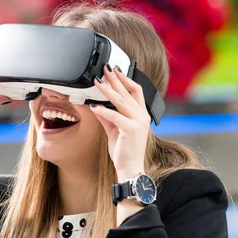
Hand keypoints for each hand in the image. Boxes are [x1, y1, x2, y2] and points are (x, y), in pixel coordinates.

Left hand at [90, 65, 150, 180]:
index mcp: (141, 114)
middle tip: (105, 69)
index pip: (136, 91)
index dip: (125, 79)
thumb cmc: (125, 150)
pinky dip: (104, 110)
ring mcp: (138, 122)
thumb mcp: (115, 130)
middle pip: (128, 92)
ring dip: (108, 90)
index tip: (115, 71)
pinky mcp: (131, 129)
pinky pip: (115, 116)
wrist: (131, 167)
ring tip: (98, 82)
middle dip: (115, 79)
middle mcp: (142, 116)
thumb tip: (96, 104)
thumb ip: (107, 117)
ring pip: (121, 101)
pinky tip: (94, 106)